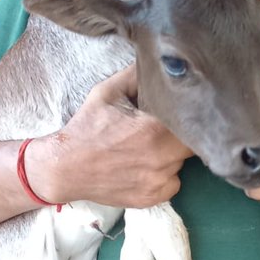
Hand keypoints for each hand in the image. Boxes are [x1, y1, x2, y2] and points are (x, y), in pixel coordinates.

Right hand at [26, 65, 191, 208]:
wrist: (65, 167)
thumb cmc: (87, 127)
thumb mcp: (108, 92)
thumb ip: (137, 75)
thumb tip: (159, 61)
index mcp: (155, 130)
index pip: (194, 122)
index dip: (192, 116)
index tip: (184, 112)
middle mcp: (161, 159)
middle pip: (192, 145)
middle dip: (182, 135)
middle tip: (166, 129)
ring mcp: (158, 182)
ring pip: (182, 164)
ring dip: (173, 155)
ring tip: (151, 147)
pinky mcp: (153, 198)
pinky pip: (173, 183)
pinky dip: (165, 175)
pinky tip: (147, 165)